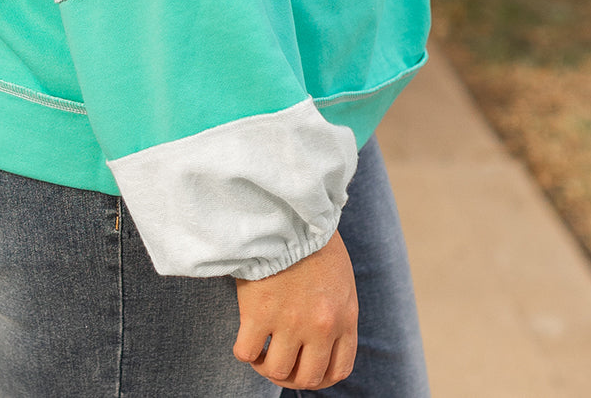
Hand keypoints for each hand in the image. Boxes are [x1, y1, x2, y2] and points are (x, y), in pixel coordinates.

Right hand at [233, 231, 357, 389]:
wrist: (287, 212)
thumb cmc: (312, 239)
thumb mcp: (339, 278)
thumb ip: (336, 311)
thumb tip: (323, 340)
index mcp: (344, 316)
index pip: (338, 370)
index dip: (319, 377)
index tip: (304, 369)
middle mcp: (321, 326)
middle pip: (308, 378)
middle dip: (292, 376)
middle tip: (279, 362)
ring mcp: (290, 322)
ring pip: (277, 371)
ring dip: (266, 367)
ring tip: (260, 351)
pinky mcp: (259, 313)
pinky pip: (247, 353)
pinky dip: (246, 352)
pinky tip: (246, 337)